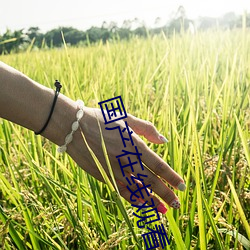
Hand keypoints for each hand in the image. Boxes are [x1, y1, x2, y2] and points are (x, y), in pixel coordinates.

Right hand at [66, 107, 185, 212]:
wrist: (73, 127)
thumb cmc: (101, 119)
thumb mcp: (126, 118)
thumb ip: (146, 129)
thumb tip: (164, 140)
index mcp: (134, 145)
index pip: (159, 166)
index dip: (172, 177)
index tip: (182, 186)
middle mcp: (127, 160)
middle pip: (151, 181)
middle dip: (166, 194)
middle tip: (177, 203)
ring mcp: (114, 170)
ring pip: (137, 189)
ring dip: (152, 200)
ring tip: (163, 210)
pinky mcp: (103, 176)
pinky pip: (121, 190)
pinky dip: (132, 198)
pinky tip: (141, 203)